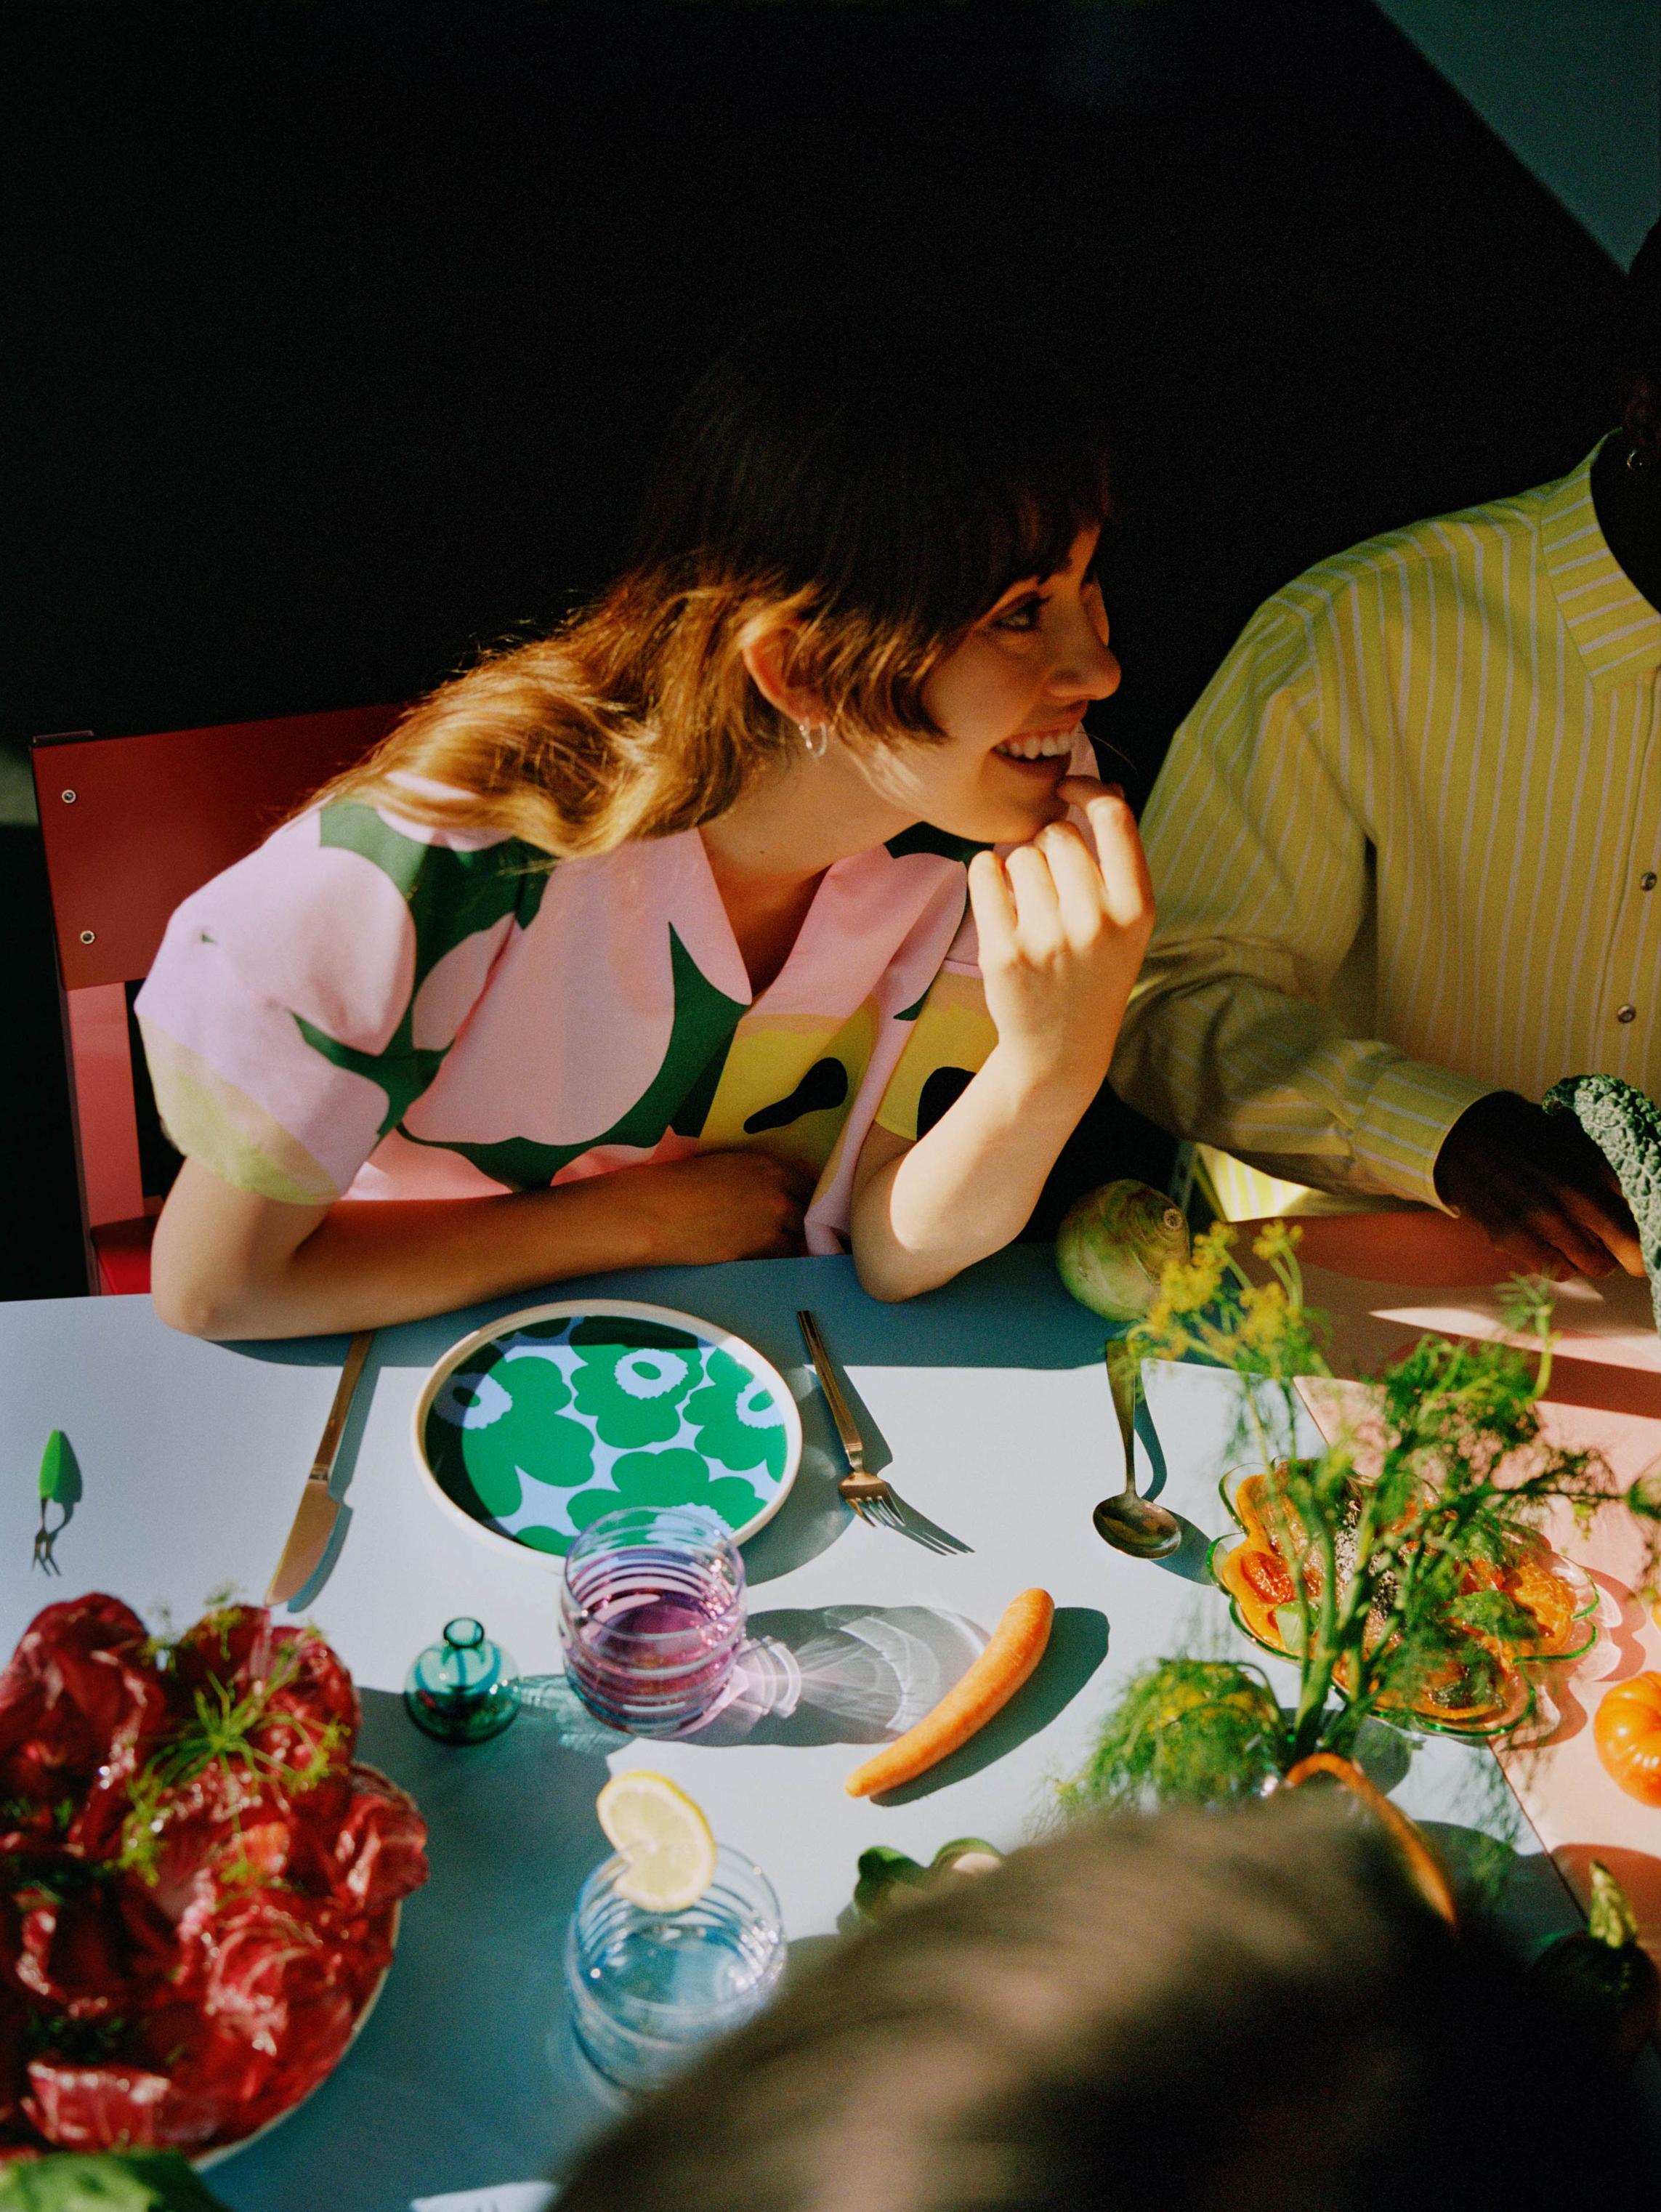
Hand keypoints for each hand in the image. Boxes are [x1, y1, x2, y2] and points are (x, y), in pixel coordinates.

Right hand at [603, 1149, 813, 1265]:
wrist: (654, 1211)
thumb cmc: (677, 1183)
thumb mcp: (724, 1165)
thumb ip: (754, 1176)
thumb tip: (768, 1191)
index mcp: (768, 1166)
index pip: (809, 1184)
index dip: (808, 1197)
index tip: (805, 1206)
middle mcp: (776, 1193)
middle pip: (808, 1213)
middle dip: (804, 1223)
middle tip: (800, 1232)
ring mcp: (769, 1225)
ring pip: (798, 1241)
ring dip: (792, 1245)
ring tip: (782, 1249)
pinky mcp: (756, 1252)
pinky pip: (779, 1259)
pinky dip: (776, 1261)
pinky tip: (766, 1260)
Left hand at [967, 776, 1153, 1101]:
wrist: (1060, 1050)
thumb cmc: (1093, 971)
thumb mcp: (1126, 923)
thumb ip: (1119, 858)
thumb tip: (1107, 785)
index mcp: (1136, 909)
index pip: (1115, 817)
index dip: (1089, 788)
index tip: (1071, 787)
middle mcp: (1096, 922)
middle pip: (1057, 833)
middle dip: (1048, 846)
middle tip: (1051, 887)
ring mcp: (1047, 939)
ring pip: (1018, 854)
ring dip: (1017, 868)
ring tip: (1031, 909)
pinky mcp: (1002, 952)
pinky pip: (982, 872)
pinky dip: (985, 875)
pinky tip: (999, 900)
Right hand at [1433, 1091, 1643, 1278]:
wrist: (1462, 1136)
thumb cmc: (1523, 1135)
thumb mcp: (1573, 1139)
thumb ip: (1606, 1170)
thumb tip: (1638, 1202)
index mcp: (1594, 1166)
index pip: (1642, 1216)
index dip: (1647, 1232)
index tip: (1645, 1239)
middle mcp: (1573, 1193)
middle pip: (1630, 1249)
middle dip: (1627, 1251)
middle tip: (1616, 1246)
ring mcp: (1541, 1218)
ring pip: (1595, 1266)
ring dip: (1593, 1258)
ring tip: (1578, 1243)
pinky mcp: (1512, 1236)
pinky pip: (1557, 1271)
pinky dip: (1560, 1265)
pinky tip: (1550, 1247)